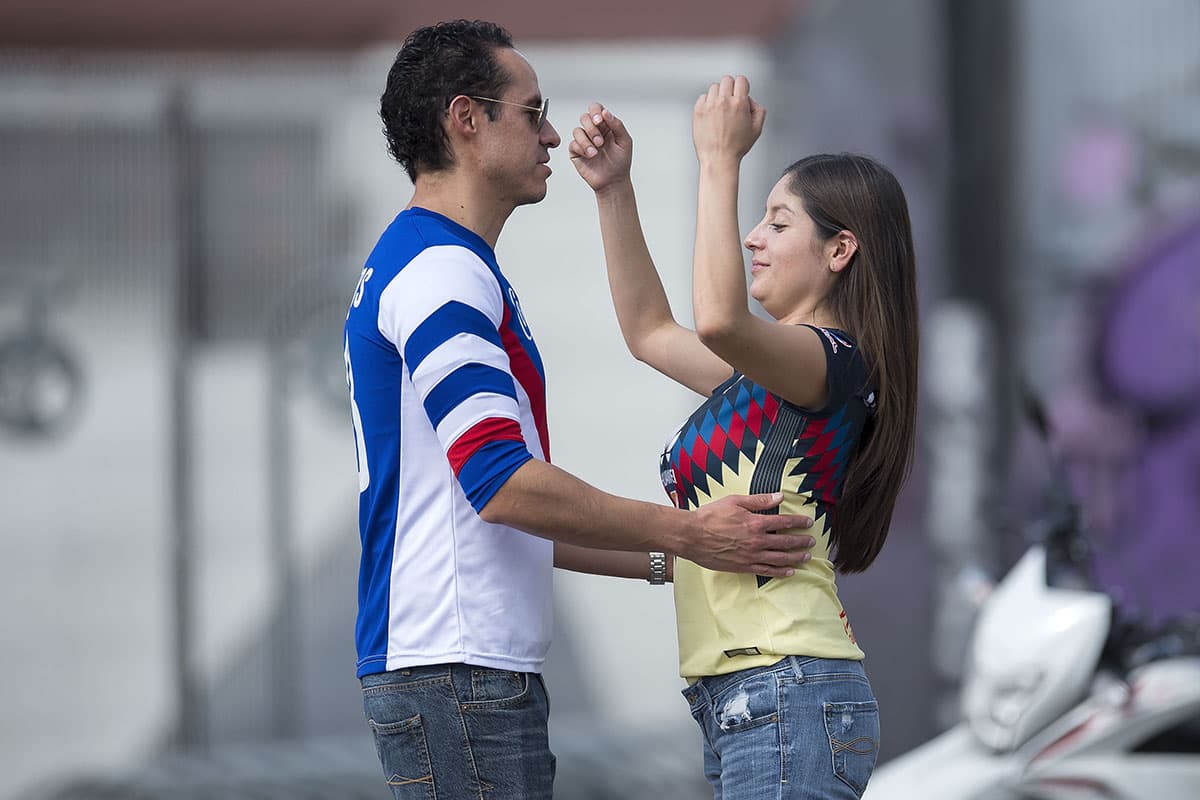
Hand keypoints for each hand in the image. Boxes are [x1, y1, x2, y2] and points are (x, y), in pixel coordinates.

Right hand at [568, 103, 633, 192]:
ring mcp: (584, 141)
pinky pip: (573, 144)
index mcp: (605, 125)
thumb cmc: (620, 162)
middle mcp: (593, 131)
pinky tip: (590, 156)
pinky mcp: (576, 151)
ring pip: (577, 130)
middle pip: (585, 117)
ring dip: (587, 140)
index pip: (596, 109)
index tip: (599, 121)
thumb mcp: (625, 141)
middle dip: (591, 128)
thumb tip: (605, 112)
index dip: (595, 111)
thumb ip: (617, 125)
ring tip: (596, 152)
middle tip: (600, 142)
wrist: (613, 181)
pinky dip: (582, 148)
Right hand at [684, 492, 814, 577]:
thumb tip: (779, 496)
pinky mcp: (743, 566)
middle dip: (801, 541)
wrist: (692, 536)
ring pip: (780, 558)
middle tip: (811, 542)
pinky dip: (780, 572)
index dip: (798, 522)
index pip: (784, 522)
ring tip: (806, 557)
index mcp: (756, 522)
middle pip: (786, 542)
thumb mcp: (734, 501)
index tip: (808, 522)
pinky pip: (767, 570)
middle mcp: (757, 541)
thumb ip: (759, 500)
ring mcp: (751, 555)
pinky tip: (789, 572)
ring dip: (795, 558)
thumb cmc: (710, 516)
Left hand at [692, 75, 765, 163]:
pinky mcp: (698, 111)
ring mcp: (709, 105)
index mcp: (739, 104)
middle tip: (731, 101)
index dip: (742, 86)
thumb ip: (759, 109)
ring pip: (714, 87)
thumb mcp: (757, 129)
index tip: (741, 93)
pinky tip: (711, 114)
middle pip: (727, 80)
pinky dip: (707, 102)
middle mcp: (723, 102)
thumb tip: (750, 99)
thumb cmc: (737, 146)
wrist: (718, 158)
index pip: (741, 79)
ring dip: (718, 95)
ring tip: (720, 109)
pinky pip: (703, 97)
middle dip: (730, 88)